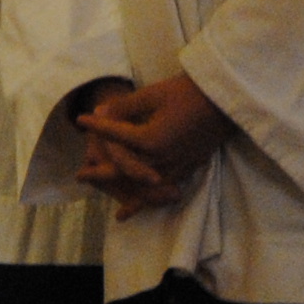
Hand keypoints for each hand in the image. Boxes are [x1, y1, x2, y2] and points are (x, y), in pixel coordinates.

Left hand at [75, 74, 230, 216]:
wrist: (224, 100)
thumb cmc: (188, 93)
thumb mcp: (154, 95)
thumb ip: (126, 107)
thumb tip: (101, 112)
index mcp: (150, 140)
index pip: (116, 135)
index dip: (98, 126)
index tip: (82, 119)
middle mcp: (160, 160)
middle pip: (124, 170)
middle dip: (100, 172)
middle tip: (79, 175)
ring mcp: (175, 168)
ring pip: (142, 188)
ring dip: (121, 194)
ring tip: (105, 203)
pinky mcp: (187, 169)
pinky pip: (160, 191)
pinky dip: (145, 201)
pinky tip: (131, 211)